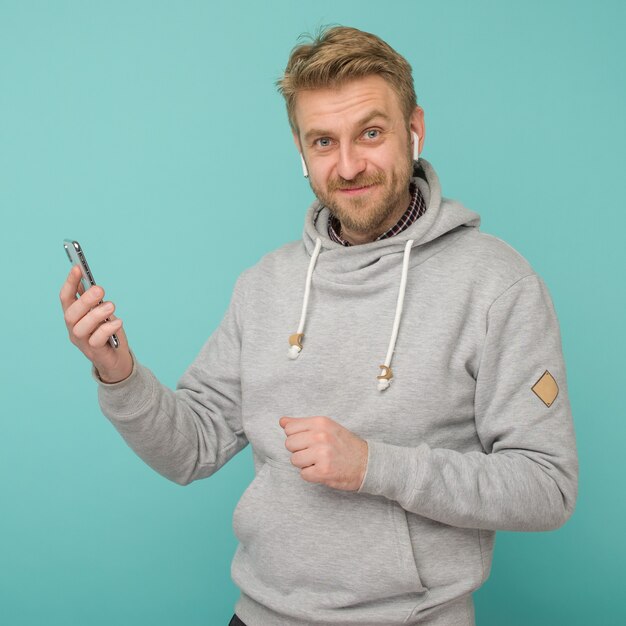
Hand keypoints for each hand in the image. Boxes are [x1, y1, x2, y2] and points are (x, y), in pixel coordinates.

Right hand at [60, 265, 132, 382]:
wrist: (116, 359)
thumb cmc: (108, 333)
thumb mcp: (100, 313)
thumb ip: (93, 300)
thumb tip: (86, 279)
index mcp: (74, 317)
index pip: (65, 299)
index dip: (70, 283)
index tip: (77, 268)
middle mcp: (73, 330)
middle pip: (71, 314)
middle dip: (84, 300)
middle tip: (100, 289)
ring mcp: (82, 342)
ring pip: (81, 328)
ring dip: (96, 314)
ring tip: (111, 306)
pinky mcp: (95, 352)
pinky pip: (97, 340)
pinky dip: (107, 329)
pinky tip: (117, 323)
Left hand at [279, 415, 367, 490]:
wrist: (369, 463)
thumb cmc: (345, 445)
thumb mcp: (327, 427)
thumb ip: (303, 424)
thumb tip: (282, 421)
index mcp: (321, 422)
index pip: (289, 428)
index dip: (297, 437)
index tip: (309, 441)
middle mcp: (320, 436)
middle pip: (289, 444)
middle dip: (299, 450)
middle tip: (315, 453)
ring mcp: (322, 454)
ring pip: (294, 460)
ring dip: (305, 464)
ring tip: (320, 461)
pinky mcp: (323, 471)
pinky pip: (303, 474)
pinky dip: (312, 475)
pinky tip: (324, 470)